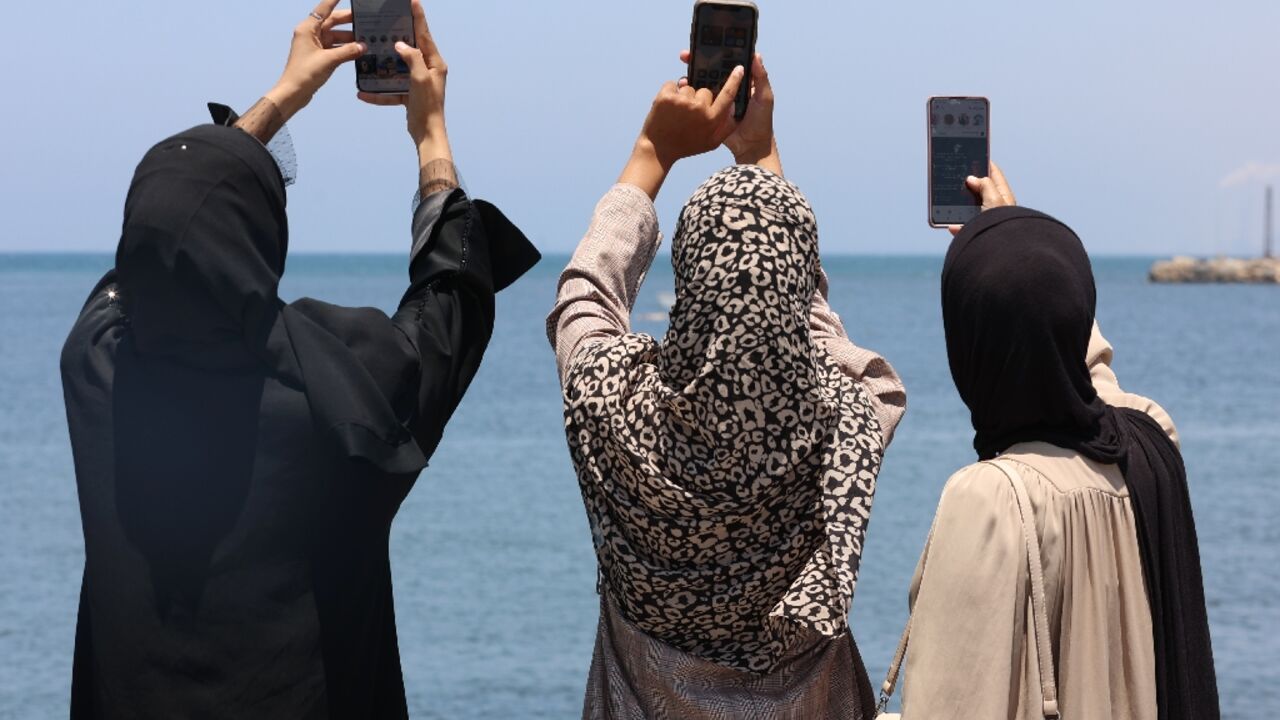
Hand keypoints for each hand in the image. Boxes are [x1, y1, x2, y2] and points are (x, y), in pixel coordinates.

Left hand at [265, 0, 365, 119]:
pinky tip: (359, 50)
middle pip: (332, 22)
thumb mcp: (329, 60)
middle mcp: (311, 34)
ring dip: (349, 38)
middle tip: (366, 18)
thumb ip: (348, 51)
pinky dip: (346, 49)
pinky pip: (335, 48)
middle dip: (348, 21)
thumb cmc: (305, 73)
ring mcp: (315, 46)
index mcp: (308, 29)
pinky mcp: (319, 56)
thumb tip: (364, 46)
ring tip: (366, 37)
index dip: (334, 0)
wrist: (294, 93)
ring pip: (335, 36)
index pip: (323, 9)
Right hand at [358, 0, 448, 159]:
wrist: (427, 134)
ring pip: (399, 67)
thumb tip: (400, 44)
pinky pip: (392, 90)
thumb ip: (412, 58)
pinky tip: (364, 94)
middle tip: (388, 21)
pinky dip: (379, 92)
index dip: (418, 18)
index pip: (425, 35)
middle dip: (400, 36)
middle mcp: (428, 70)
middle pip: (412, 48)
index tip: (413, 2)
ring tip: (372, 52)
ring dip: (385, 64)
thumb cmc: (427, 106)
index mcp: (435, 64)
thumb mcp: (420, 78)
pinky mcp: (409, 95)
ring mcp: (418, 83)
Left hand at [642, 67, 744, 168]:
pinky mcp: (666, 96)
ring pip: (688, 87)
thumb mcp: (711, 143)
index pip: (727, 95)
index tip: (739, 69)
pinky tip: (667, 108)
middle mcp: (699, 109)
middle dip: (699, 99)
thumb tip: (735, 109)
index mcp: (711, 119)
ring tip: (676, 114)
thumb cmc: (686, 145)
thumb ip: (727, 127)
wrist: (657, 148)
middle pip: (705, 91)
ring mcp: (681, 101)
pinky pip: (672, 84)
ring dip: (683, 97)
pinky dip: (670, 92)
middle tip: (689, 115)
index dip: (734, 81)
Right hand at [679, 51, 778, 173]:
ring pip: (704, 83)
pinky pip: (700, 99)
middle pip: (713, 70)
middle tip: (686, 55)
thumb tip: (755, 55)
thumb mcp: (764, 98)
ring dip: (693, 76)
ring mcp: (719, 99)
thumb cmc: (761, 122)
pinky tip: (683, 87)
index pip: (728, 63)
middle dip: (699, 62)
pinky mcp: (711, 111)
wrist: (750, 147)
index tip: (706, 45)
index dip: (718, 53)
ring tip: (683, 71)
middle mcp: (729, 88)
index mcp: (742, 82)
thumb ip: (761, 78)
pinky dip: (692, 93)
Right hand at [947, 161, 1016, 236]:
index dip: (986, 163)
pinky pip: (963, 227)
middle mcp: (996, 207)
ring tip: (948, 198)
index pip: (995, 174)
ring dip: (960, 205)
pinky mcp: (976, 233)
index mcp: (1003, 196)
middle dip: (969, 184)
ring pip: (969, 208)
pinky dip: (956, 226)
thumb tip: (972, 178)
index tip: (975, 154)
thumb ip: (985, 185)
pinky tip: (951, 226)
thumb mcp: (994, 199)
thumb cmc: (1001, 223)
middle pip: (981, 190)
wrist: (1001, 251)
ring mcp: (985, 220)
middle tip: (958, 174)